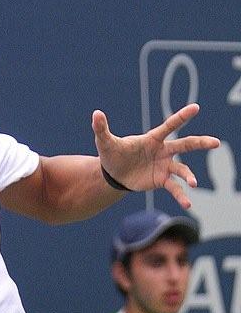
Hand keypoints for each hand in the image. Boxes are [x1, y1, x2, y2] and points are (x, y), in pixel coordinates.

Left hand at [92, 103, 219, 208]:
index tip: (195, 107)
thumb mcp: (104, 141)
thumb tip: (96, 113)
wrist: (113, 173)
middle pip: (185, 145)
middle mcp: (162, 151)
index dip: (181, 117)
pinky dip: (181, 195)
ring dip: (189, 176)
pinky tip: (187, 204)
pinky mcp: (161, 180)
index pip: (169, 126)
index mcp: (152, 139)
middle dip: (200, 143)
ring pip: (182, 169)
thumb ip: (101, 128)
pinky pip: (174, 188)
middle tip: (216, 143)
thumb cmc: (112, 153)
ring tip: (193, 183)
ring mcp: (164, 166)